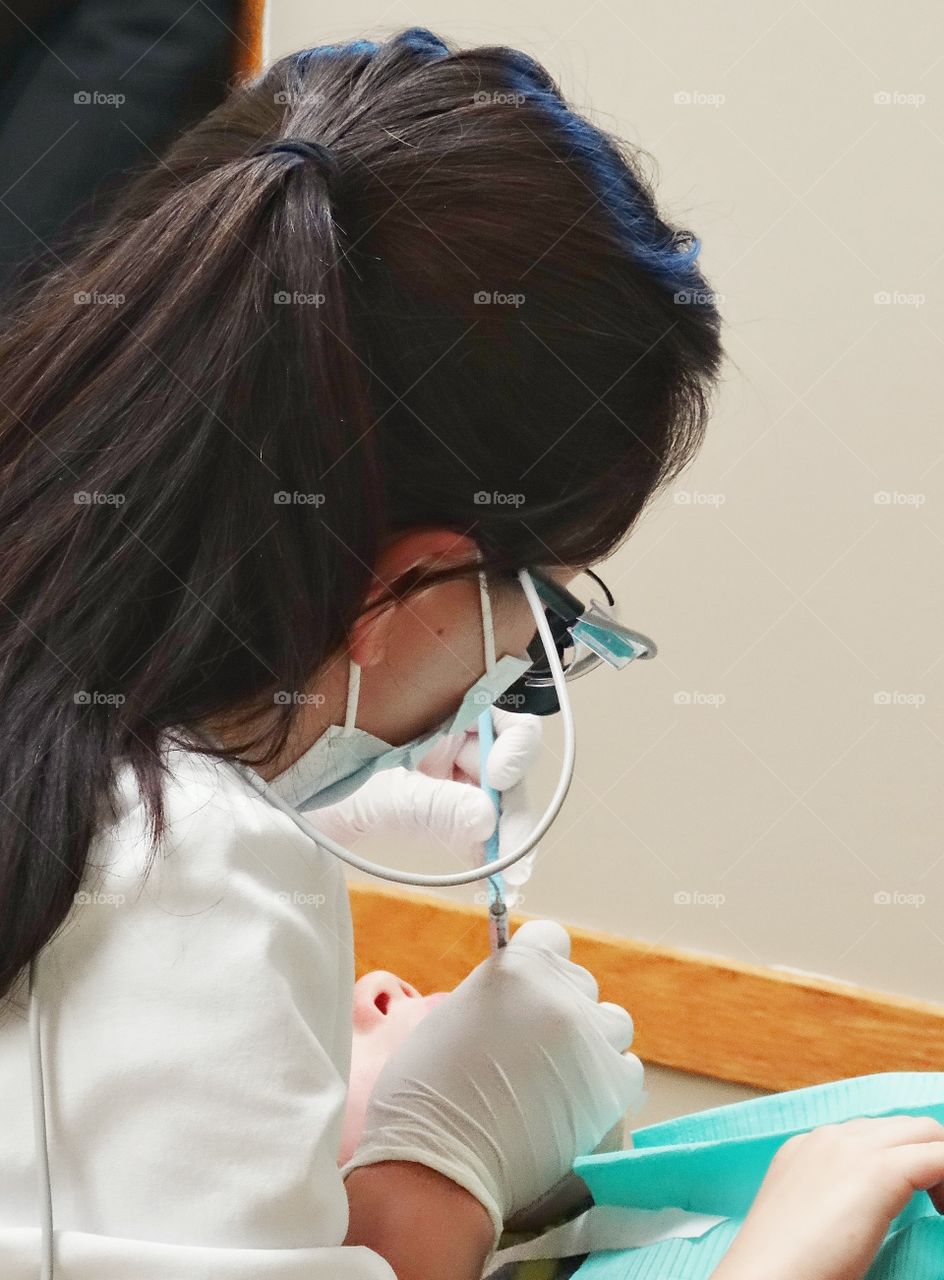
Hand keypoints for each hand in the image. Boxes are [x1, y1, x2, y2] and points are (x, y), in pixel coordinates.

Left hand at [311, 709, 541, 880]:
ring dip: (507, 839)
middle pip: (506, 769)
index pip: (501, 721)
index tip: (497, 781)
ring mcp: (445, 775)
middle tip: (515, 861)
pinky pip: (474, 826)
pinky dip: (486, 851)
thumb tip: (487, 820)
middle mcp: (450, 740)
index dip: (514, 749)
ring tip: (506, 879)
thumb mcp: (374, 793)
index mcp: (439, 714)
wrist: (281, 808)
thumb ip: (431, 803)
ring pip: (496, 802)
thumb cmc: (315, 781)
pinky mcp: (438, 810)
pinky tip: (489, 878)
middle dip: (515, 813)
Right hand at [341, 920, 643, 1247]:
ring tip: (559, 1078)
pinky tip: (575, 1102)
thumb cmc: (425, 1092)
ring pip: (612, 1024)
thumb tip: (520, 1003)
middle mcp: (560, 992)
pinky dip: (606, 1082)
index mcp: (516, 967)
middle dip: (562, 1008)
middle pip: (581, 984)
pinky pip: (627, 1069)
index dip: (542, 963)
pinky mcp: (612, 1086)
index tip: (532, 989)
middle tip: (533, 1048)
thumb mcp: (453, 1014)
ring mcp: (590, 1038)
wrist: (438, 1164)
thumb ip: (497, 997)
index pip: (552, 938)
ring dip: (591, 1043)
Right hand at [712, 1115, 943, 1279]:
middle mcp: (829, 1137)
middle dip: (926, 1157)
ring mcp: (852, 1148)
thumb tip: (869, 1211)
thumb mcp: (806, 1221)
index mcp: (807, 1148)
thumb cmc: (783, 1268)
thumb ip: (834, 1200)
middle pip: (901, 1126)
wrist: (763, 1278)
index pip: (871, 1133)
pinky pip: (940, 1157)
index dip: (899, 1162)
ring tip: (940, 1209)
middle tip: (935, 1205)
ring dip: (939, 1165)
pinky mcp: (879, 1172)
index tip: (914, 1199)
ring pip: (924, 1131)